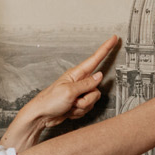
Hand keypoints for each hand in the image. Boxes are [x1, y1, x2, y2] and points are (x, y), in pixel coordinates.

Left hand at [4, 36, 119, 149]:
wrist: (41, 116)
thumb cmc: (50, 101)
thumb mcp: (69, 91)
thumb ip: (86, 84)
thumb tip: (100, 76)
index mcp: (76, 74)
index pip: (95, 59)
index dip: (105, 48)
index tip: (114, 38)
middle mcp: (79, 82)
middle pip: (97, 88)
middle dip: (87, 98)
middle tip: (74, 100)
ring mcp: (79, 93)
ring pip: (93, 100)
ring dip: (82, 106)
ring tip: (69, 105)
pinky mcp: (78, 103)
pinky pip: (87, 108)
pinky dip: (79, 112)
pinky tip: (69, 110)